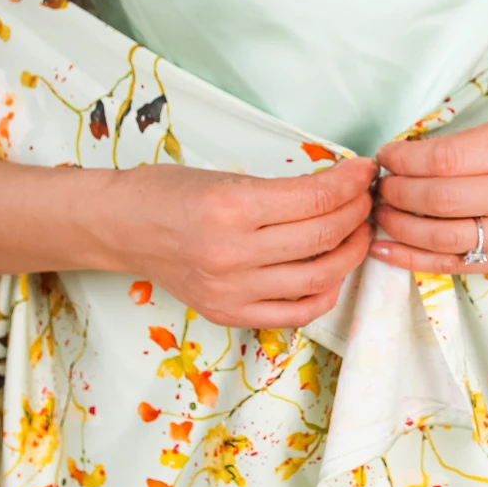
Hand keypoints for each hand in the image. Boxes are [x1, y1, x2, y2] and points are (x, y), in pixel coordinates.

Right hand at [104, 156, 376, 326]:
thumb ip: (281, 190)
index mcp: (231, 208)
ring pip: (319, 277)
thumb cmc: (168, 193)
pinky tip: (332, 272)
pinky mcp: (231, 313)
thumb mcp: (226, 178)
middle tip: (367, 199)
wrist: (121, 227)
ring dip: (350, 252)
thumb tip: (338, 189)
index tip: (364, 172)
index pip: (316, 199)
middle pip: (324, 236)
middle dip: (358, 213)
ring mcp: (233, 291)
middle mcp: (233, 254)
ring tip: (358, 233)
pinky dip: (325, 293)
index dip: (350, 183)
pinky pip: (297, 313)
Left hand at [370, 119, 487, 273]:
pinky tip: (384, 249)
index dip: (404, 159)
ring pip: (441, 236)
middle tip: (380, 186)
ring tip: (381, 212)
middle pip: (440, 198)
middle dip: (396, 192)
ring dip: (398, 225)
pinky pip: (451, 265)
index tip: (385, 156)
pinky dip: (410, 259)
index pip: (446, 158)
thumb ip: (465, 145)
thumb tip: (400, 158)